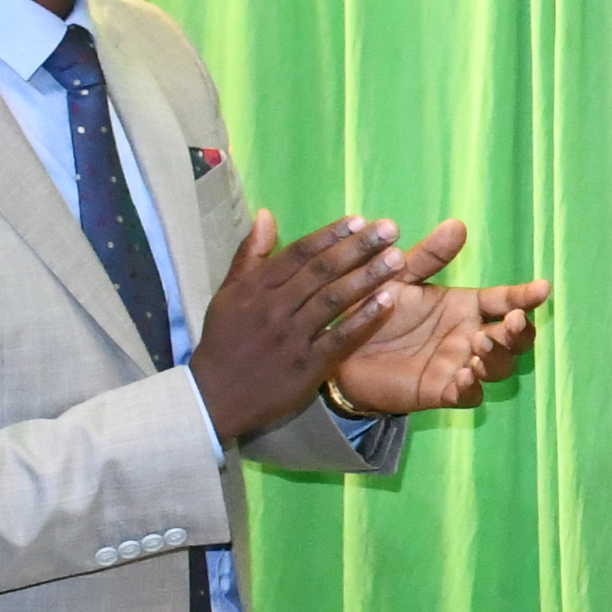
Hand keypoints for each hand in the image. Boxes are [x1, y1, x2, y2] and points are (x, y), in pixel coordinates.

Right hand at [191, 211, 403, 443]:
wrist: (215, 397)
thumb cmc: (224, 341)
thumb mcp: (229, 294)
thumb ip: (250, 255)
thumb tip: (266, 214)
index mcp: (256, 288)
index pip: (298, 253)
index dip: (330, 235)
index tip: (359, 220)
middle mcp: (274, 308)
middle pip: (321, 271)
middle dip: (357, 248)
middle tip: (390, 229)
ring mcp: (292, 338)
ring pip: (333, 300)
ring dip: (367, 277)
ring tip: (397, 259)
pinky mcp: (307, 367)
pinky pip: (339, 339)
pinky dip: (363, 320)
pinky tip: (387, 302)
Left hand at [326, 219, 550, 414]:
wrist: (337, 347)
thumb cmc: (371, 307)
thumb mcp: (399, 276)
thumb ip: (429, 257)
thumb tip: (457, 224)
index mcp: (465, 306)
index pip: (506, 301)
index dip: (526, 296)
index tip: (542, 288)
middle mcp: (469, 336)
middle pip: (514, 339)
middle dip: (519, 332)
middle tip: (508, 323)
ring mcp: (457, 365)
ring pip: (498, 368)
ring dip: (498, 358)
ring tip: (480, 346)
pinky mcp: (439, 392)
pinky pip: (468, 396)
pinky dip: (472, 387)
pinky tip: (464, 374)